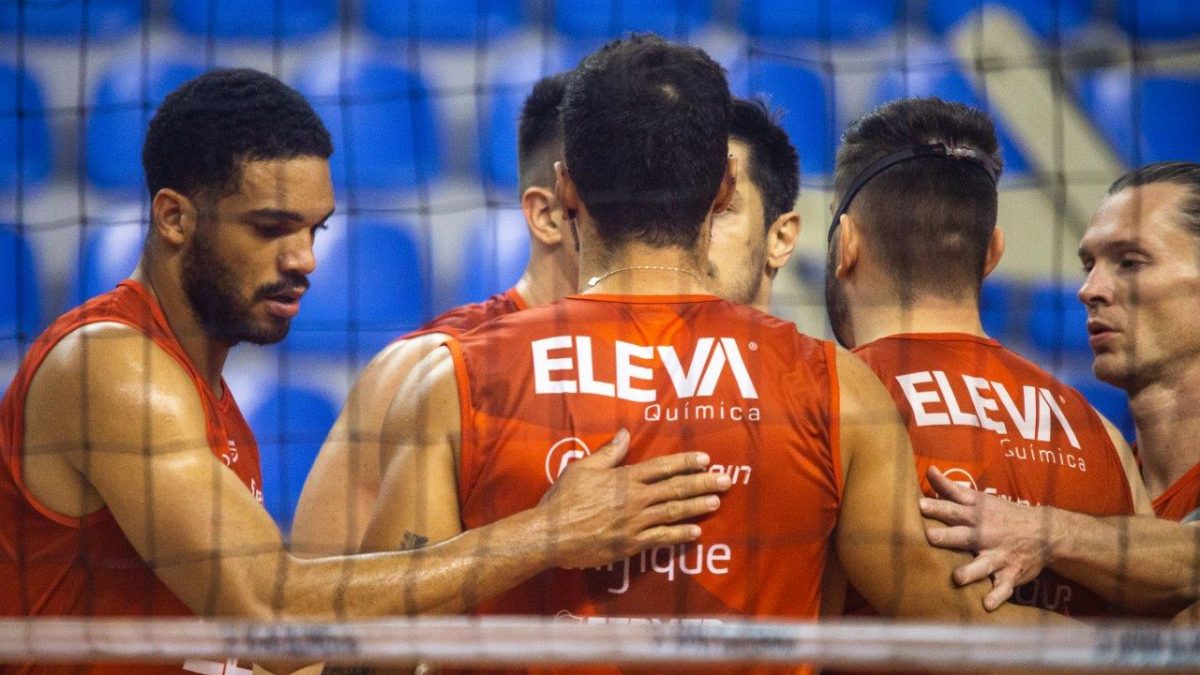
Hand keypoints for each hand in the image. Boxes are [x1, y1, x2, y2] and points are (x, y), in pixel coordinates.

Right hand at [535, 428, 730, 568]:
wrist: (551, 535)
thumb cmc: (563, 499)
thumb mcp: (582, 468)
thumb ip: (608, 452)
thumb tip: (625, 433)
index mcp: (624, 478)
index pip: (663, 467)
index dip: (686, 462)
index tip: (706, 459)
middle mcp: (635, 500)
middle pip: (676, 488)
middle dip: (703, 483)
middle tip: (726, 479)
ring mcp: (635, 523)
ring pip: (674, 512)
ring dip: (698, 506)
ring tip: (717, 501)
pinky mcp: (631, 544)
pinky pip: (662, 539)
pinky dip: (680, 535)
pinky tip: (696, 531)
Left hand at [919, 466, 1054, 610]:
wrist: (1045, 532)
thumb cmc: (1002, 514)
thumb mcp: (980, 499)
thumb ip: (952, 489)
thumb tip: (929, 471)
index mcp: (977, 515)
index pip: (955, 508)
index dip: (938, 506)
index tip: (920, 505)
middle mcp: (987, 535)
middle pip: (965, 535)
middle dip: (948, 536)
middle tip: (931, 537)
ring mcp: (1000, 555)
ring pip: (983, 565)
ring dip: (970, 571)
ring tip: (957, 578)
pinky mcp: (1011, 573)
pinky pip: (1003, 587)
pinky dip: (997, 596)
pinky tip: (986, 605)